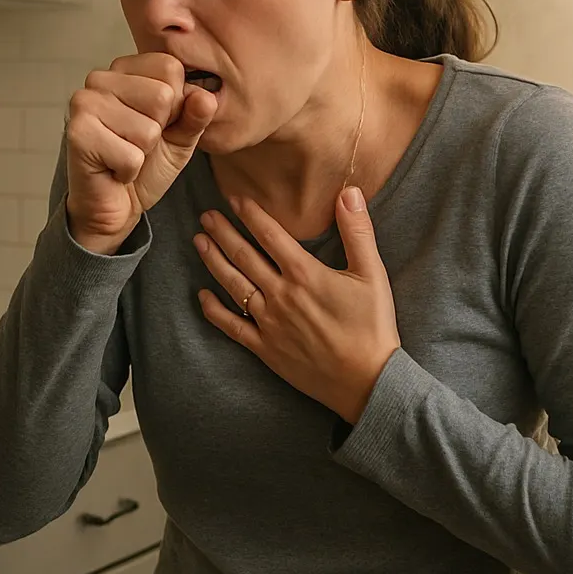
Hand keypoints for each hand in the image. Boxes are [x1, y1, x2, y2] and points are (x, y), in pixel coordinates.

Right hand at [66, 53, 218, 253]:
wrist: (114, 204)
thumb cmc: (144, 165)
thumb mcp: (181, 136)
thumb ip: (196, 115)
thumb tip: (205, 98)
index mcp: (125, 69)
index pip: (170, 68)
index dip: (175, 104)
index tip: (155, 123)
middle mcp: (99, 79)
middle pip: (162, 95)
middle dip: (159, 130)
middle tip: (137, 143)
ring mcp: (85, 104)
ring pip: (148, 129)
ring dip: (143, 153)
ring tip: (123, 154)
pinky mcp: (78, 134)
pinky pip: (131, 156)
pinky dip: (128, 171)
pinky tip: (113, 169)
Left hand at [193, 186, 399, 423]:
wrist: (367, 381)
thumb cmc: (372, 327)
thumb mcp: (372, 275)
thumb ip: (357, 231)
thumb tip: (349, 192)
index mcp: (304, 274)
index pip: (270, 235)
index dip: (250, 214)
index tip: (234, 198)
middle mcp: (280, 295)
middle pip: (244, 256)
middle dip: (222, 232)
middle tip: (205, 215)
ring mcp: (269, 322)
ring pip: (233, 285)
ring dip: (213, 261)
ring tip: (199, 241)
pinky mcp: (265, 348)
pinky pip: (232, 326)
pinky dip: (214, 310)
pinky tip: (201, 295)